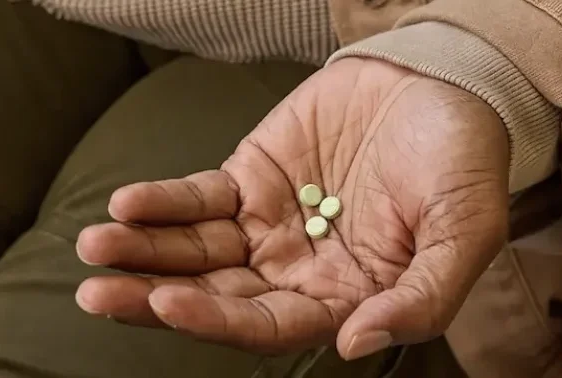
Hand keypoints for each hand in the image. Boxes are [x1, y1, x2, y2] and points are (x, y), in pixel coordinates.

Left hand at [75, 58, 508, 359]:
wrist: (441, 86)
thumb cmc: (463, 163)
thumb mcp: (465, 234)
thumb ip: (421, 298)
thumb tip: (357, 344)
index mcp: (343, 297)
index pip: (267, 325)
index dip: (217, 321)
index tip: (169, 304)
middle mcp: (296, 269)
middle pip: (214, 294)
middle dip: (154, 296)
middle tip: (98, 295)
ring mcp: (267, 223)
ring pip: (195, 249)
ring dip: (144, 250)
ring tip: (96, 245)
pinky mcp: (249, 177)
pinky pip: (198, 197)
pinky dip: (163, 202)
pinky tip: (129, 204)